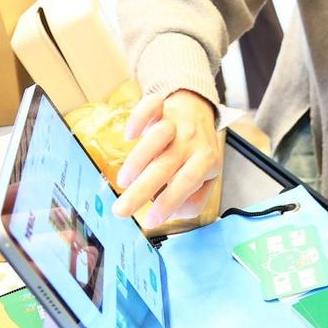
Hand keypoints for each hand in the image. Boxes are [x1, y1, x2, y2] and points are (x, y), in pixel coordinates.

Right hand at [112, 89, 221, 227]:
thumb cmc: (197, 150)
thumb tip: (175, 214)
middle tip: (120, 211)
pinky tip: (130, 136)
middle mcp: (191, 140)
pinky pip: (151, 106)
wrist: (199, 109)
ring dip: (139, 158)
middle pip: (167, 164)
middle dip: (142, 190)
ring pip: (159, 136)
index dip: (169, 202)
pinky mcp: (161, 106)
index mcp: (205, 159)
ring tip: (124, 180)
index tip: (150, 221)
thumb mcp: (207, 176)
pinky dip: (138, 118)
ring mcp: (176, 121)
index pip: (188, 181)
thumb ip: (195, 199)